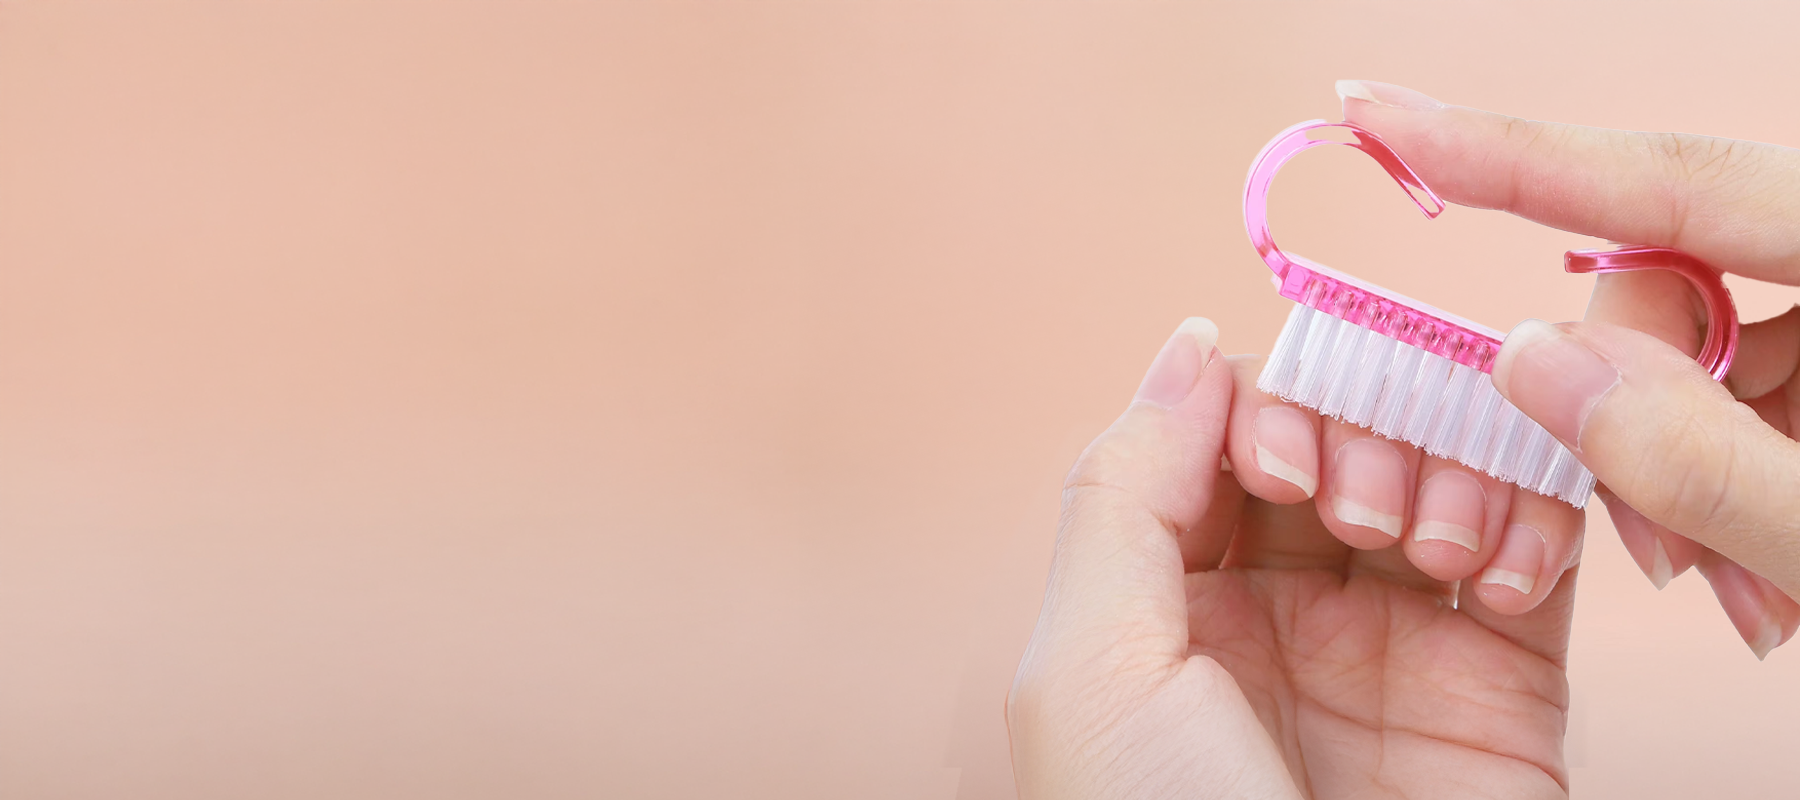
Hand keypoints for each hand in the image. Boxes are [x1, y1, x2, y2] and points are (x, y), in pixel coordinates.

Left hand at [1008, 319, 1572, 798]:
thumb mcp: (1089, 667)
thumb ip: (1122, 492)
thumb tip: (1188, 345)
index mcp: (1162, 600)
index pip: (1219, 432)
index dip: (1260, 410)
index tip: (1278, 460)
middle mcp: (1274, 611)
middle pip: (1332, 437)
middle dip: (1353, 438)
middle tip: (1352, 511)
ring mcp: (1391, 641)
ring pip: (1435, 475)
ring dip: (1445, 475)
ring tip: (1431, 550)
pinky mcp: (1501, 680)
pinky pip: (1533, 550)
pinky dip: (1531, 524)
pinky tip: (1497, 569)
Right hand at [1339, 79, 1799, 658]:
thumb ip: (1696, 457)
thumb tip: (1530, 361)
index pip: (1672, 179)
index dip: (1505, 150)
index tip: (1380, 110)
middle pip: (1687, 284)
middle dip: (1635, 410)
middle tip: (1663, 558)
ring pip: (1724, 357)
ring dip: (1694, 479)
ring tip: (1754, 607)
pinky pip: (1778, 398)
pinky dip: (1748, 487)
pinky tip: (1775, 584)